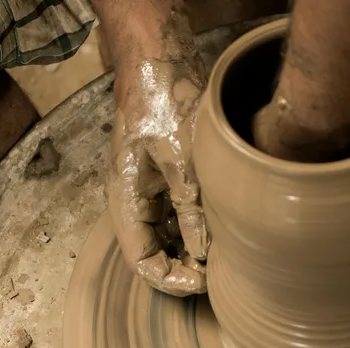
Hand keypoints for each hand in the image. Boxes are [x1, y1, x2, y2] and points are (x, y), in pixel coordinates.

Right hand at [105, 59, 208, 296]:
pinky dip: (197, 230)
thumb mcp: (182, 159)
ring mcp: (148, 191)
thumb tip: (204, 253)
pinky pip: (177, 217)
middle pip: (153, 255)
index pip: (141, 261)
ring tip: (224, 256)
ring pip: (167, 239)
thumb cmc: (163, 104)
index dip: (172, 280)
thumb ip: (191, 208)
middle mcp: (133, 201)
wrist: (159, 62)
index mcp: (125, 200)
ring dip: (192, 253)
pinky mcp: (165, 180)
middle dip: (184, 271)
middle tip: (220, 274)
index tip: (205, 283)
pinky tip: (221, 232)